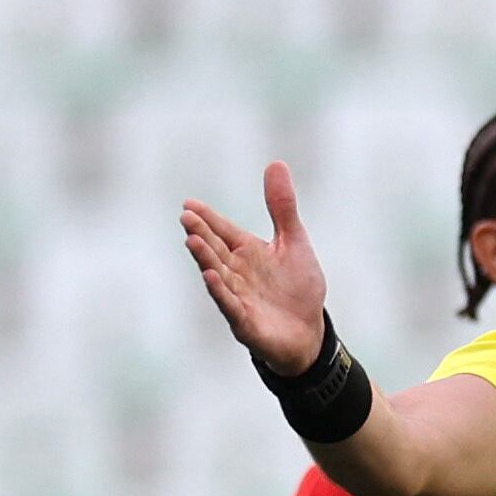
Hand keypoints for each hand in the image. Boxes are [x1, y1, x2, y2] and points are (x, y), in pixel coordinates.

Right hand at [179, 164, 332, 374]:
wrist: (309, 333)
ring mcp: (239, 298)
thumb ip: (282, 207)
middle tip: (186, 217)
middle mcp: (237, 273)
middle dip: (201, 234)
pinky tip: (211, 277)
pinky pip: (230, 305)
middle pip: (216, 250)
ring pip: (218, 275)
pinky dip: (221, 292)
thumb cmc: (298, 288)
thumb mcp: (294, 241)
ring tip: (192, 241)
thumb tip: (276, 163)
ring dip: (205, 260)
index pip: (223, 231)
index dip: (207, 218)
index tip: (189, 204)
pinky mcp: (245, 322)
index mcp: (247, 252)